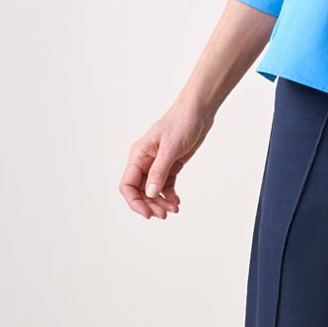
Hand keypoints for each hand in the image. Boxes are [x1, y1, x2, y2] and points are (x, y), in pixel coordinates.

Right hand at [118, 93, 213, 220]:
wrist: (199, 111)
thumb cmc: (182, 122)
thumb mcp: (170, 148)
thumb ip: (159, 171)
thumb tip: (151, 193)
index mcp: (139, 155)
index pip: (128, 185)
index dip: (135, 202)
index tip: (147, 214)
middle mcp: (145, 161)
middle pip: (140, 191)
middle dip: (150, 205)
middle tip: (164, 215)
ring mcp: (157, 164)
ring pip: (153, 190)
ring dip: (160, 202)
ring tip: (173, 209)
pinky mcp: (170, 165)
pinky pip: (165, 185)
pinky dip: (169, 195)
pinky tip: (176, 201)